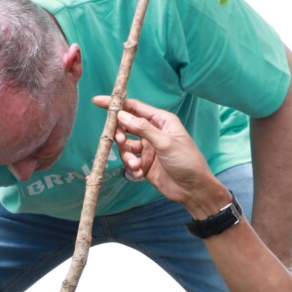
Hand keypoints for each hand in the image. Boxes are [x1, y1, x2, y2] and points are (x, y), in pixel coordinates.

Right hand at [99, 96, 216, 207]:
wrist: (193, 190)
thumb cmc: (186, 161)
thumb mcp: (165, 142)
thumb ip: (143, 128)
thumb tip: (121, 115)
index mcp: (160, 121)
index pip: (134, 107)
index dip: (116, 104)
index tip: (97, 101)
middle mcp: (152, 133)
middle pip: (126, 126)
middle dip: (120, 134)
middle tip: (121, 141)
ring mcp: (147, 149)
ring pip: (125, 146)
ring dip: (127, 156)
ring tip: (136, 165)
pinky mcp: (144, 165)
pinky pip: (129, 163)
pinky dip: (131, 168)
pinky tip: (140, 174)